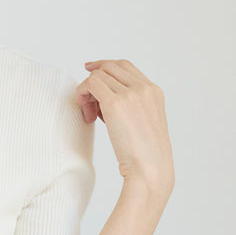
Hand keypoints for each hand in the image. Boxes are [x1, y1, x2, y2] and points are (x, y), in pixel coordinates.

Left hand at [76, 58, 174, 197]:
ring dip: (87, 91)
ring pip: (98, 75)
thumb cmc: (145, 154)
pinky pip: (91, 84)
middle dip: (94, 80)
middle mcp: (144, 88)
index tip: (89, 71)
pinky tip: (86, 113)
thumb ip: (130, 106)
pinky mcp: (115, 104)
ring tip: (90, 114)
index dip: (104, 66)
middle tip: (87, 102)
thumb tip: (102, 99)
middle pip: (109, 66)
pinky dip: (82, 94)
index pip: (124, 66)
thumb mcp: (143, 122)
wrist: (150, 168)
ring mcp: (131, 94)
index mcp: (154, 91)